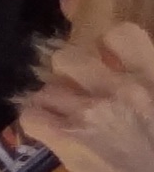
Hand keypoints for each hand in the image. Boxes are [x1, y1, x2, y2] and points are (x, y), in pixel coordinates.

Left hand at [28, 21, 153, 171]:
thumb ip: (151, 91)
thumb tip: (139, 91)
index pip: (122, 33)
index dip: (108, 45)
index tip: (108, 60)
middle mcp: (120, 86)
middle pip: (69, 57)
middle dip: (67, 75)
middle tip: (78, 94)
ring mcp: (90, 110)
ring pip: (47, 90)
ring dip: (51, 104)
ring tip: (62, 119)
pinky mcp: (67, 138)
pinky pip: (31, 116)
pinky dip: (35, 123)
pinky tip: (48, 134)